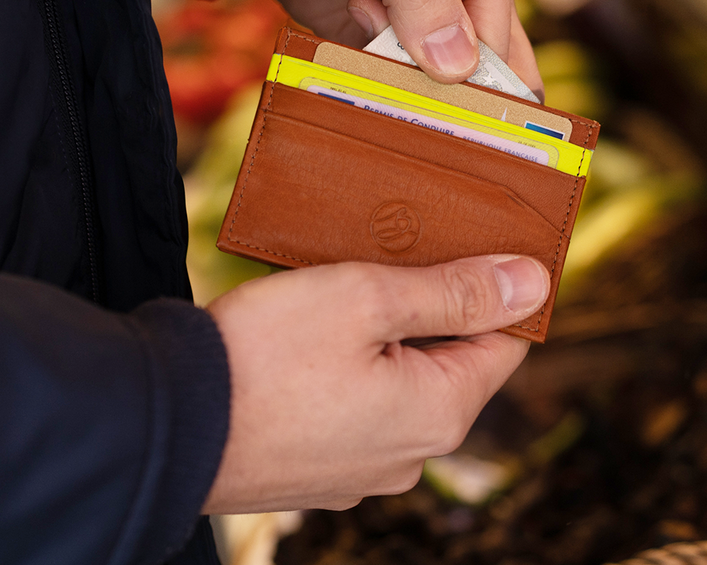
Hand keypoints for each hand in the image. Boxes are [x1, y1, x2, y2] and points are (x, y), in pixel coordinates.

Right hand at [202, 255, 549, 513]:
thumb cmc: (267, 353)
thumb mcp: (369, 298)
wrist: (165, 423)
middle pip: (452, 360)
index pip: (505, 343)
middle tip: (402, 257)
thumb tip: (533, 283)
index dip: (500, 292)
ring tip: (356, 291)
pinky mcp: (322, 465)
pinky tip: (321, 338)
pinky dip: (357, 365)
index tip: (480, 249)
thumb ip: (455, 292)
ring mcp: (364, 465)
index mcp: (438, 412)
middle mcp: (411, 452)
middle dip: (437, 307)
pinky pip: (363, 403)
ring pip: (404, 380)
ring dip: (392, 334)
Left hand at [226, 0, 542, 97]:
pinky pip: (397, 84)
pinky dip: (379, 90)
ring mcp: (424, 23)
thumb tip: (459, 66)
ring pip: (440, 86)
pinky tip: (346, 66)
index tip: (428, 104)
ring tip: (361, 63)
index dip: (473, 83)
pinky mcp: (386, 43)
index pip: (497, 42)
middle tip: (411, 115)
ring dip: (408, 95)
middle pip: (484, 72)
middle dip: (453, 102)